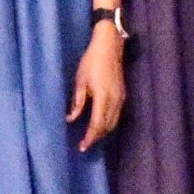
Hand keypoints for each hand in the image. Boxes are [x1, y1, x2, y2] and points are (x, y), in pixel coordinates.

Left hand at [68, 25, 125, 150]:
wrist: (109, 46)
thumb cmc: (91, 61)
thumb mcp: (80, 81)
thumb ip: (78, 102)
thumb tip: (71, 119)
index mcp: (103, 96)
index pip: (97, 124)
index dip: (90, 137)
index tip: (82, 147)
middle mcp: (115, 100)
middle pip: (107, 126)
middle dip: (96, 137)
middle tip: (84, 145)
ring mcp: (121, 98)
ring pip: (113, 122)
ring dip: (103, 132)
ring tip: (91, 137)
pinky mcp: (122, 95)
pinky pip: (116, 115)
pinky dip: (108, 123)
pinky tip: (100, 124)